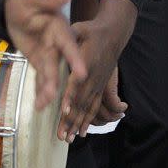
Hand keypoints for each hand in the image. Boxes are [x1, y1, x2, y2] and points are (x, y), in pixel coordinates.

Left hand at [4, 0, 85, 110]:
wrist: (18, 6)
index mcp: (60, 29)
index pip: (70, 45)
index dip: (76, 59)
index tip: (83, 73)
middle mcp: (57, 44)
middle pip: (61, 65)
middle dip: (59, 81)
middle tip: (55, 95)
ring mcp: (49, 54)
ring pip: (52, 75)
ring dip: (49, 90)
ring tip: (44, 104)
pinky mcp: (41, 61)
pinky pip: (42, 78)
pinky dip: (41, 90)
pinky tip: (39, 104)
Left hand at [58, 0, 135, 141]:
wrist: (114, 33)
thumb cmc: (93, 30)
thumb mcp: (80, 28)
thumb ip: (68, 37)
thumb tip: (53, 45)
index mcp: (88, 61)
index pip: (78, 81)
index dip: (71, 96)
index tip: (64, 110)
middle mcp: (95, 76)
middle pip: (82, 100)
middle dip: (71, 119)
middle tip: (61, 136)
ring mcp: (99, 83)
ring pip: (89, 106)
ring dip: (79, 124)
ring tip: (69, 139)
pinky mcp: (102, 86)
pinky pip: (96, 106)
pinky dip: (89, 120)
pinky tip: (82, 133)